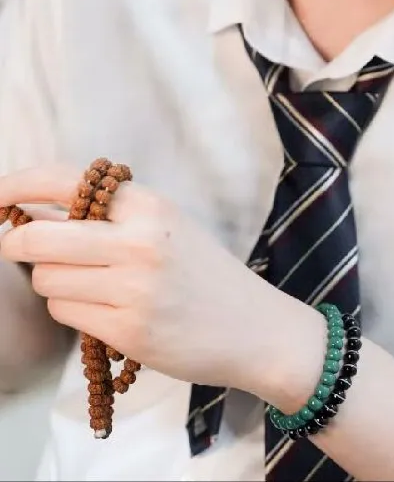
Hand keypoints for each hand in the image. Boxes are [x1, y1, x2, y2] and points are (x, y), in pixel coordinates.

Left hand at [0, 164, 293, 393]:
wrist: (252, 326)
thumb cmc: (200, 270)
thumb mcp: (162, 224)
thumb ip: (107, 214)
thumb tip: (32, 209)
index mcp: (147, 205)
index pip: (63, 181)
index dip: (16, 184)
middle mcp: (138, 242)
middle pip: (38, 237)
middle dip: (16, 242)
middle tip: (15, 244)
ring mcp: (132, 289)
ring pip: (46, 278)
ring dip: (52, 280)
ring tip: (87, 283)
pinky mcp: (127, 330)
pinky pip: (64, 313)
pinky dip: (70, 309)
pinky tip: (103, 309)